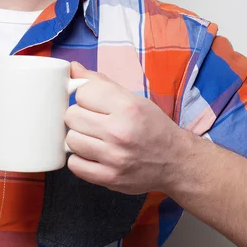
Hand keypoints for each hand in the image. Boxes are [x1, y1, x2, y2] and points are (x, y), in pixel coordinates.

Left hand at [65, 61, 187, 194]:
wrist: (176, 162)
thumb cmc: (152, 126)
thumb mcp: (131, 98)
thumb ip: (99, 82)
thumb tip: (72, 68)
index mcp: (126, 107)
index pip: (82, 93)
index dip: (85, 96)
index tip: (93, 102)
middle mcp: (119, 132)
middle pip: (72, 116)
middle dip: (79, 116)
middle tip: (93, 121)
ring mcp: (114, 158)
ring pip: (70, 140)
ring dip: (79, 138)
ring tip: (93, 138)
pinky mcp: (110, 178)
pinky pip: (74, 165)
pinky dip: (80, 159)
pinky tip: (93, 154)